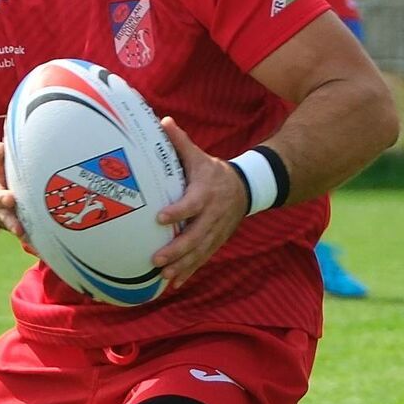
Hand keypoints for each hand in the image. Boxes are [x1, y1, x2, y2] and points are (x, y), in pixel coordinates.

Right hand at [0, 142, 28, 242]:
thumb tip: (2, 145)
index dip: (4, 199)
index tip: (11, 199)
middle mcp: (2, 211)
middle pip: (7, 218)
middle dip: (12, 222)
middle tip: (19, 228)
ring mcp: (10, 221)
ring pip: (16, 229)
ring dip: (23, 234)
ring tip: (29, 239)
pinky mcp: (20, 227)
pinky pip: (27, 235)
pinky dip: (33, 241)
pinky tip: (41, 246)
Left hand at [149, 118, 249, 291]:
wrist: (246, 189)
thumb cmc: (214, 172)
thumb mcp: (200, 157)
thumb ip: (181, 142)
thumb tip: (162, 121)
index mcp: (206, 193)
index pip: (191, 204)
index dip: (177, 212)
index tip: (160, 218)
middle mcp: (212, 215)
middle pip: (195, 235)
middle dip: (177, 249)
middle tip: (156, 259)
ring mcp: (215, 231)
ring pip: (199, 251)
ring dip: (182, 265)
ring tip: (164, 275)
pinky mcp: (216, 241)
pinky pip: (202, 258)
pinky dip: (190, 271)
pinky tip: (174, 282)